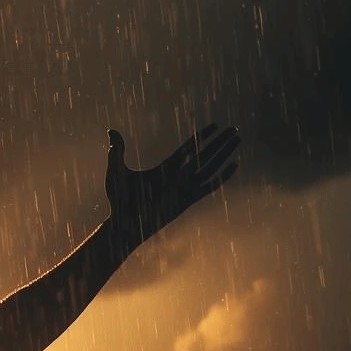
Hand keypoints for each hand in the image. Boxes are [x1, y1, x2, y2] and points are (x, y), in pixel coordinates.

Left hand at [105, 124, 239, 248]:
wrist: (124, 224)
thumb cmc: (118, 200)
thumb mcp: (117, 172)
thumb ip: (118, 151)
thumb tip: (112, 131)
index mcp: (165, 168)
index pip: (188, 148)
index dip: (202, 136)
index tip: (215, 126)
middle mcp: (178, 177)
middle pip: (204, 154)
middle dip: (220, 142)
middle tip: (234, 129)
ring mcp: (184, 188)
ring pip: (210, 166)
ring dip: (225, 153)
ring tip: (238, 139)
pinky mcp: (188, 200)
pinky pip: (210, 186)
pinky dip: (223, 176)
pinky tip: (235, 164)